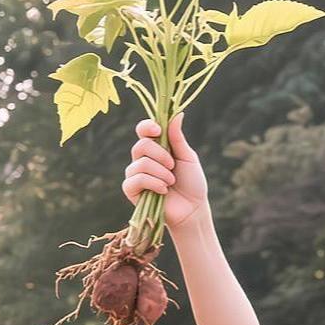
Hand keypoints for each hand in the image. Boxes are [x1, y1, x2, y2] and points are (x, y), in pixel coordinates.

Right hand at [122, 112, 207, 231]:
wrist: (192, 210)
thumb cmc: (192, 184)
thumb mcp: (188, 158)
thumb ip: (178, 138)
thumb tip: (177, 114)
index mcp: (156, 148)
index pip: (142, 130)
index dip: (147, 127)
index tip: (159, 131)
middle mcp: (142, 159)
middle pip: (141, 145)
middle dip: (160, 155)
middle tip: (173, 166)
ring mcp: (136, 175)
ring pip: (140, 163)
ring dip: (160, 173)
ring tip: (171, 182)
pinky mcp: (132, 191)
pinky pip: (136, 179)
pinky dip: (152, 183)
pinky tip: (163, 190)